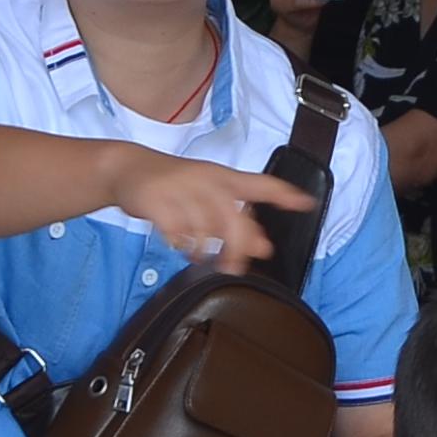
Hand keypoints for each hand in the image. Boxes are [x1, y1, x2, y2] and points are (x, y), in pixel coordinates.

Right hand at [113, 145, 315, 272]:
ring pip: (202, 230)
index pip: (260, 184)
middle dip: (237, 247)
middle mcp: (206, 180)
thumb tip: (264, 247)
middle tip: (234, 268)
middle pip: (231, 218)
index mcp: (224, 178)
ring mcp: (180, 189)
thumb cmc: (178, 185)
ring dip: (203, 249)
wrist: (130, 168)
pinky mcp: (157, 200)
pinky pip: (175, 232)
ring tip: (199, 254)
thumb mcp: (210, 198)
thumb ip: (238, 222)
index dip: (284, 194)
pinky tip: (178, 244)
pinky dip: (179, 244)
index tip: (306, 204)